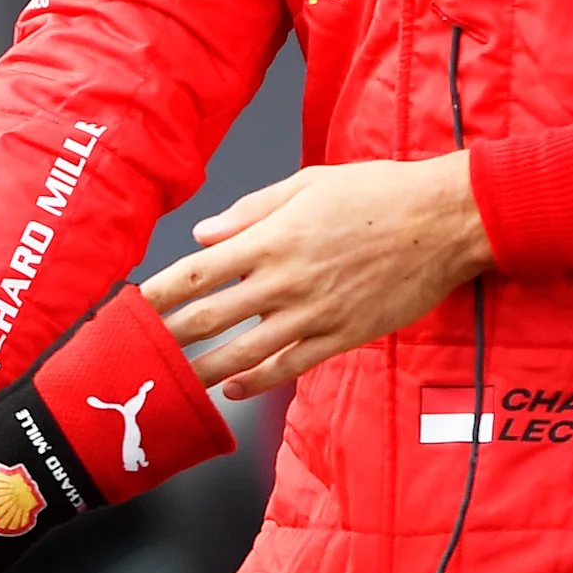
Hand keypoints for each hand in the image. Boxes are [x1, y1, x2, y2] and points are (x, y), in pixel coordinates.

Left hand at [142, 154, 492, 399]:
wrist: (441, 222)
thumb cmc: (377, 193)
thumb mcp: (309, 184)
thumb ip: (251, 210)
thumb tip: (204, 234)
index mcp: (273, 238)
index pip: (199, 271)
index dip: (159, 293)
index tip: (131, 307)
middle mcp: (286, 280)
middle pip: (212, 317)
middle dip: (170, 338)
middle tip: (137, 355)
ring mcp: (314, 314)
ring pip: (245, 352)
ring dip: (204, 370)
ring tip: (173, 384)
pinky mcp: (342, 336)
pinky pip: (290, 366)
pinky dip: (257, 381)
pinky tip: (234, 388)